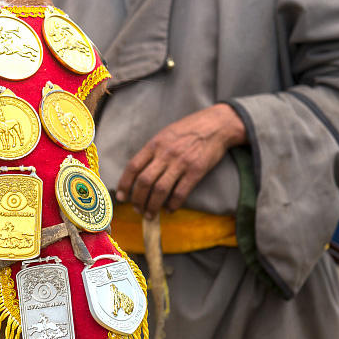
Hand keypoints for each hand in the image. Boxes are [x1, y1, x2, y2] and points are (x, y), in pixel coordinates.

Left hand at [115, 103, 246, 217]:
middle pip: (144, 181)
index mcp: (154, 144)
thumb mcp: (165, 134)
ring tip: (149, 214)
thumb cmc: (189, 129)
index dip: (124, 184)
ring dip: (152, 206)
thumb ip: (152, 151)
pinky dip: (172, 204)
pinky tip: (169, 209)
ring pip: (160, 190)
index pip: (133, 167)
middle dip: (137, 199)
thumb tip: (139, 171)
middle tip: (136, 209)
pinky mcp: (196, 171)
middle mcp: (165, 154)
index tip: (121, 197)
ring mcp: (181, 163)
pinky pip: (180, 192)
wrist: (217, 124)